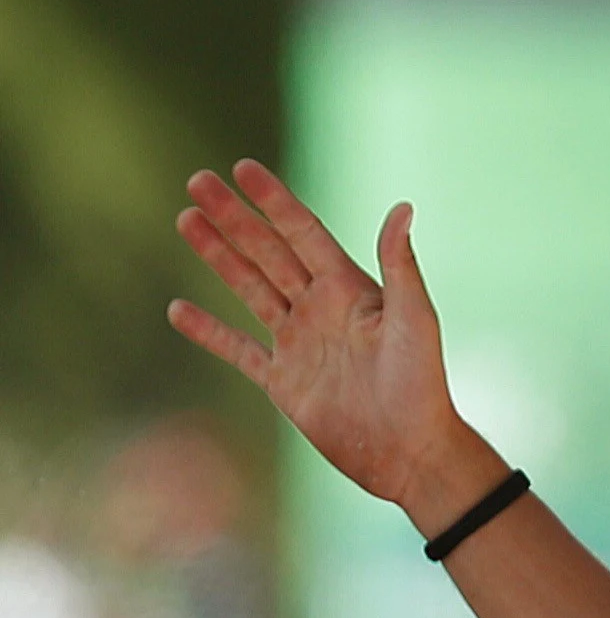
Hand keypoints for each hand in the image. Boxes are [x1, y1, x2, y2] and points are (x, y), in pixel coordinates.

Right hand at [167, 161, 470, 509]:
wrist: (409, 450)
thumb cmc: (422, 383)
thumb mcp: (413, 319)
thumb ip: (401, 265)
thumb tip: (403, 206)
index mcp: (350, 289)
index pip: (304, 233)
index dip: (274, 200)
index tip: (242, 168)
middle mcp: (321, 309)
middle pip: (268, 252)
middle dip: (234, 217)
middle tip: (197, 180)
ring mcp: (299, 344)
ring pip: (249, 288)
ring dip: (218, 256)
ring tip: (186, 219)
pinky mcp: (283, 382)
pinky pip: (239, 350)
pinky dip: (209, 332)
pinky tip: (178, 310)